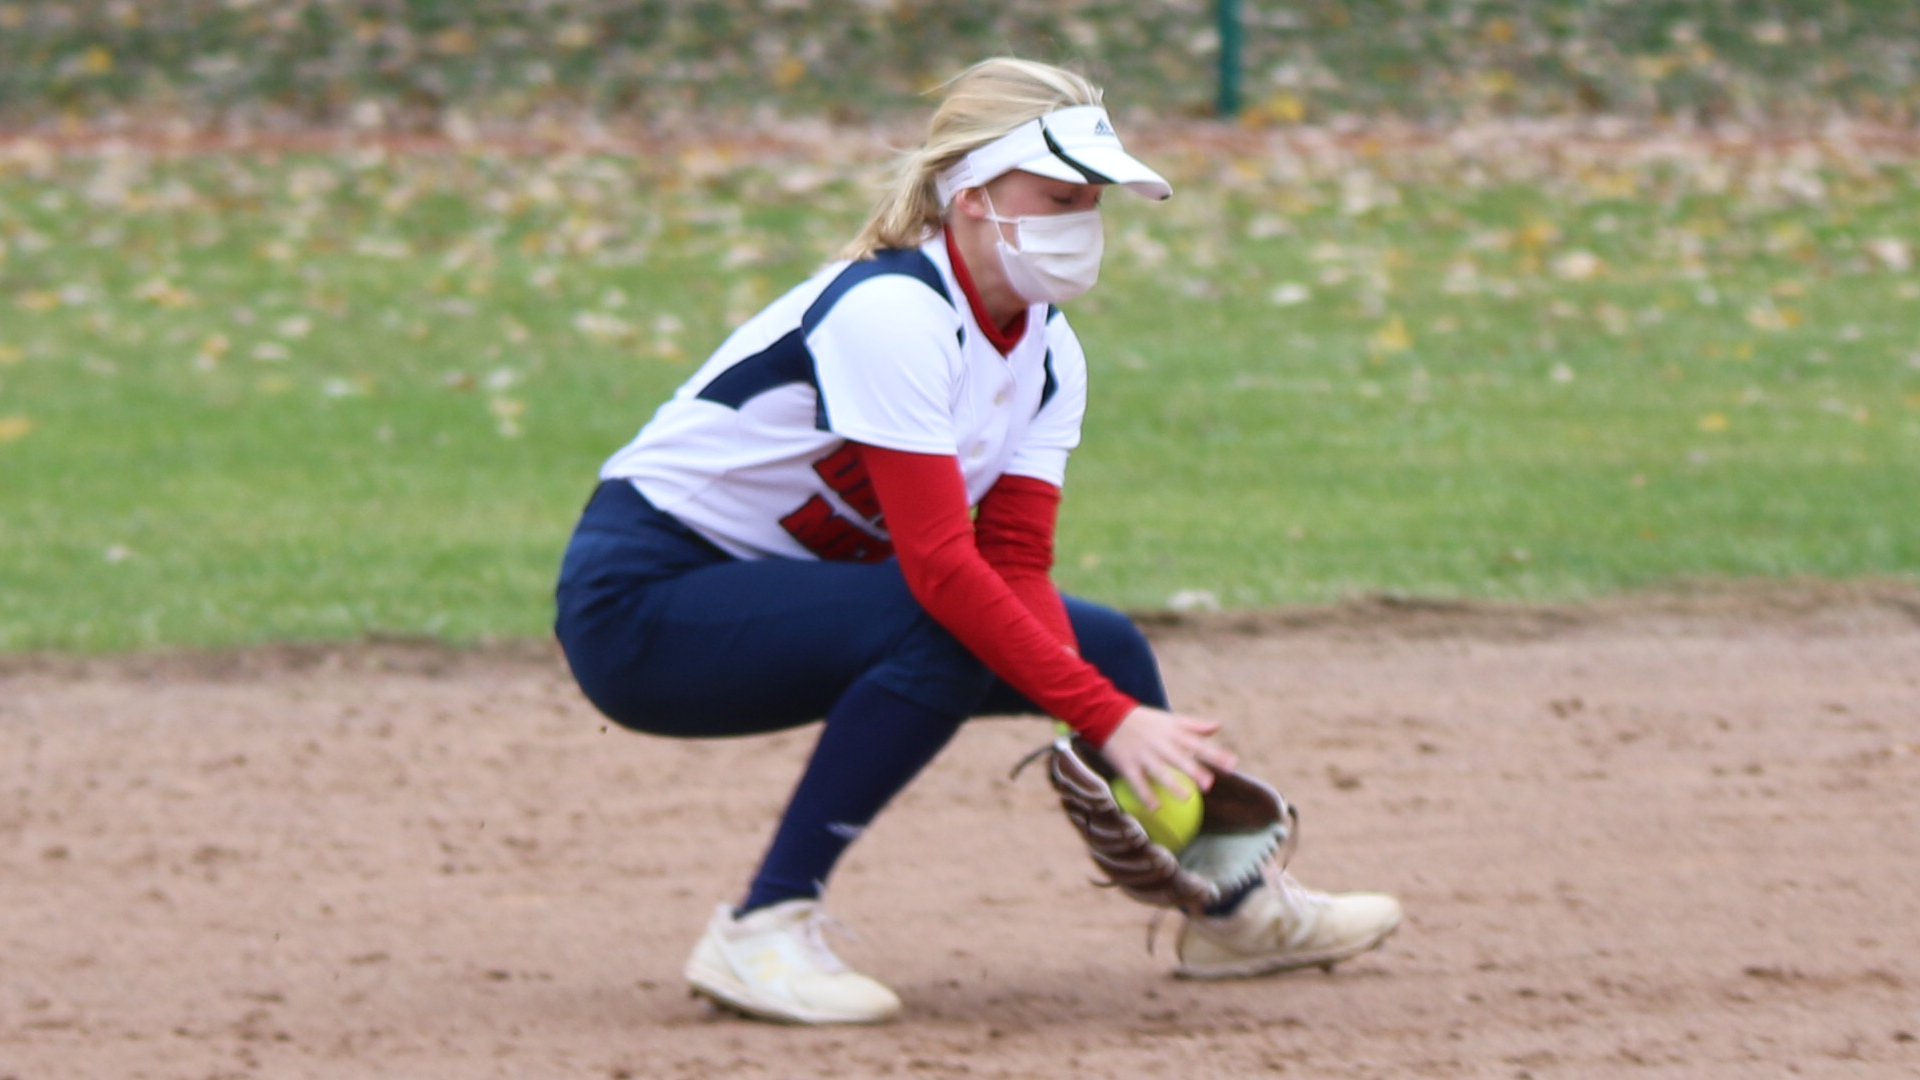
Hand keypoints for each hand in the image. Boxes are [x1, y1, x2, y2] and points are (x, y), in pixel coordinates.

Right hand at [1099, 706, 1237, 808]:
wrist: (1106, 715)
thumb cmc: (1144, 720)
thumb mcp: (1169, 719)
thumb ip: (1194, 725)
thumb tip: (1218, 726)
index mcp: (1172, 733)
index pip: (1197, 744)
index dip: (1215, 754)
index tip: (1232, 765)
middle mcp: (1159, 744)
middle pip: (1179, 758)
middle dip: (1194, 770)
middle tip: (1209, 784)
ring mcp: (1143, 755)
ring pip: (1159, 771)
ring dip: (1172, 784)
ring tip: (1186, 797)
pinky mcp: (1127, 764)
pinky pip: (1137, 781)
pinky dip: (1145, 794)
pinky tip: (1155, 808)